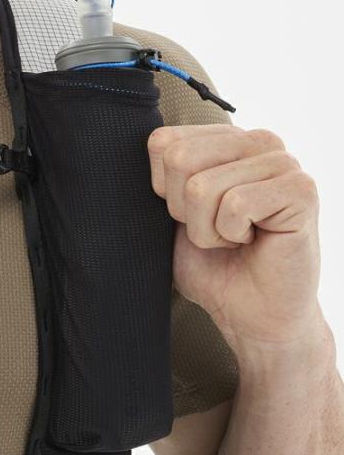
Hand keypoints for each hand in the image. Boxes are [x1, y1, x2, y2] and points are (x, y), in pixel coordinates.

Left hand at [147, 124, 321, 348]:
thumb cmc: (213, 265)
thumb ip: (162, 178)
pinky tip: (253, 242)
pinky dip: (231, 234)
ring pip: (203, 187)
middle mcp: (257, 142)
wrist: (251, 314)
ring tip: (235, 239)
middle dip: (184, 210)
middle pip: (179, 159)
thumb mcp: (171, 217)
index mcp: (225, 141)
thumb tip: (153, 143)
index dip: (163, 191)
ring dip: (208, 229)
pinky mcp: (301, 190)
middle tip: (215, 230)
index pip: (163, 142)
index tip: (190, 215)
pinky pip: (236, 204)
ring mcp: (283, 162)